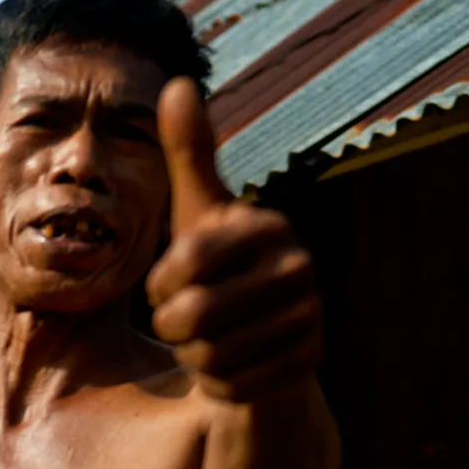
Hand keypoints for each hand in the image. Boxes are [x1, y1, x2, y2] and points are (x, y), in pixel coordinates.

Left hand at [146, 78, 322, 407]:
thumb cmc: (223, 273)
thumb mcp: (202, 215)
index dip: (159, 287)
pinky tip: (230, 369)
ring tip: (208, 343)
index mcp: (268, 227)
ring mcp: (309, 317)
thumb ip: (189, 154)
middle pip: (190, 315)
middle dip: (172, 328)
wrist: (269, 347)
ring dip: (193, 358)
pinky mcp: (307, 364)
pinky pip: (229, 387)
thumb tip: (176, 82)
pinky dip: (217, 385)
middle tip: (185, 323)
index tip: (169, 287)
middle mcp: (299, 267)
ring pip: (208, 356)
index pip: (179, 266)